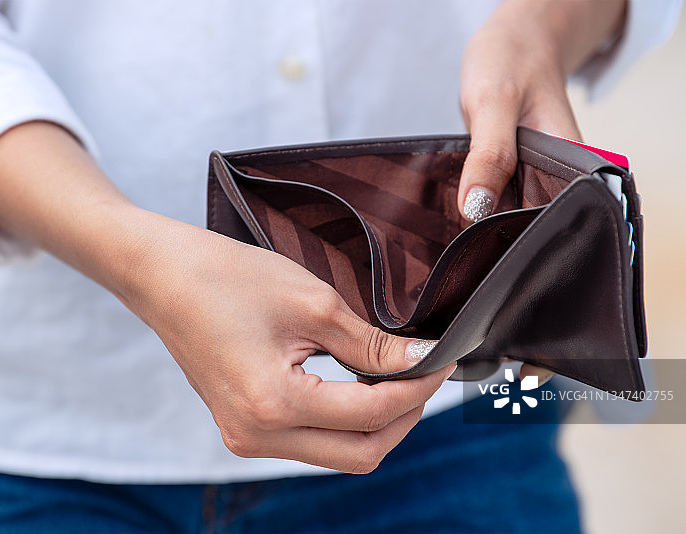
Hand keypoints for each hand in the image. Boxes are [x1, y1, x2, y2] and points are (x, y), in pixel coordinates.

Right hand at [0, 122, 453, 473]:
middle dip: (405, 416)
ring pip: (338, 452)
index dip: (420, 387)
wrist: (162, 276)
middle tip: (427, 371)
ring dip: (376, 421)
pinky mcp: (243, 427)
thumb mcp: (312, 302)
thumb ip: (371, 343)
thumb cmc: (226, 277)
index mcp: (273, 405)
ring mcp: (246, 438)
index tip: (446, 357)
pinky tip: (358, 383)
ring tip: (398, 375)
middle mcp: (257, 436)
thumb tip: (422, 359)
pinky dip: (344, 419)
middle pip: (360, 453)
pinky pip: (311, 441)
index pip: (373, 413)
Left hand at [458, 0, 625, 384]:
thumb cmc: (508, 64)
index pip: (580, 249)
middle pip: (556, 263)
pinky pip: (506, 234)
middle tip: (504, 364)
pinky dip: (490, 261)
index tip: (539, 349)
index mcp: (576, 176)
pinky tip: (467, 292)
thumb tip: (475, 214)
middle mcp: (563, 194)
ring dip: (509, 292)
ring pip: (530, 254)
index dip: (564, 301)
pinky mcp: (515, 191)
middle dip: (533, 310)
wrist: (512, 40)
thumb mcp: (494, 104)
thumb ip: (488, 157)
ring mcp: (540, 195)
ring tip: (482, 341)